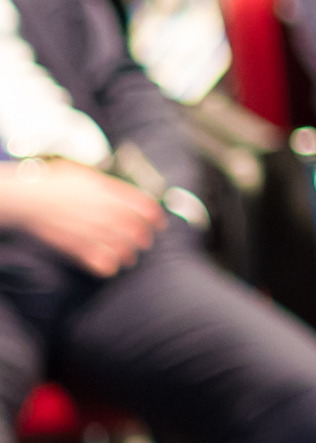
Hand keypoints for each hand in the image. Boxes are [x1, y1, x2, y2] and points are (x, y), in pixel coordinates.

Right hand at [0, 162, 164, 275]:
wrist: (29, 200)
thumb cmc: (55, 182)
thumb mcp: (87, 175)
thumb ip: (108, 185)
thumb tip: (122, 191)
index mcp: (112, 193)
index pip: (147, 207)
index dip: (157, 218)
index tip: (159, 224)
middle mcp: (108, 212)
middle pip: (139, 230)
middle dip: (145, 238)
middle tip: (145, 243)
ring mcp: (94, 231)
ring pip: (125, 249)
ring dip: (130, 255)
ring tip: (129, 258)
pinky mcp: (78, 248)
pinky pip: (103, 263)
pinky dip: (109, 267)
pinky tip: (109, 266)